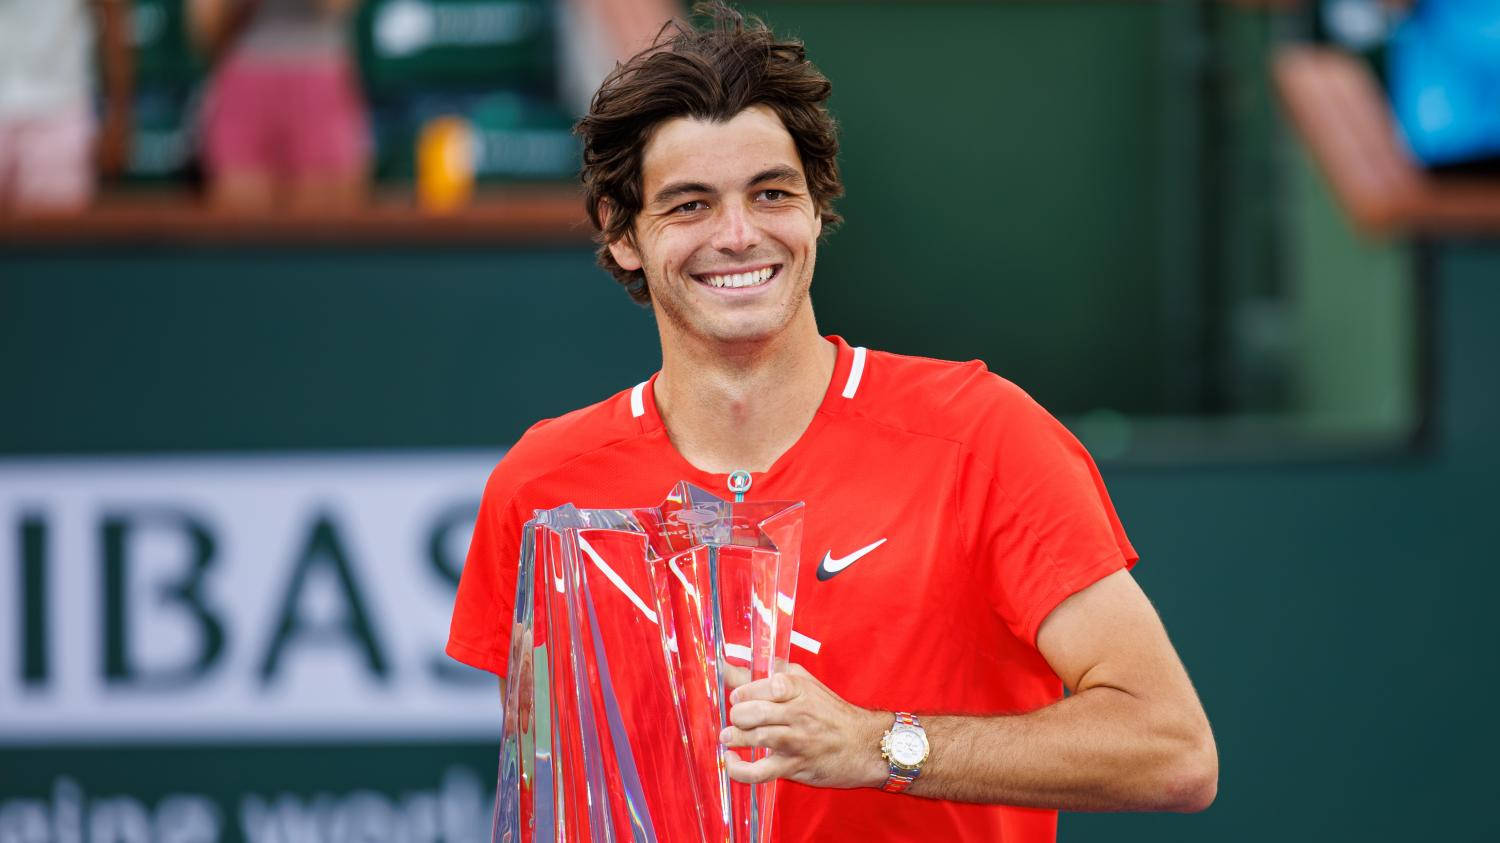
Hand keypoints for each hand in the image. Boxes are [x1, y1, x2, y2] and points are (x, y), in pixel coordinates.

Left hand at [719, 662, 888, 788]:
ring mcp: (796, 741)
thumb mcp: (806, 685)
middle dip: (737, 714)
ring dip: (735, 737)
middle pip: (754, 711)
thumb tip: (732, 668)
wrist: (863, 745)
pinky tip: (732, 760)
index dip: (742, 691)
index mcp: (799, 689)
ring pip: (755, 737)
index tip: (738, 696)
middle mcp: (798, 713)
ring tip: (730, 736)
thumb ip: (772, 674)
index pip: (763, 685)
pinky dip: (738, 768)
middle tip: (738, 717)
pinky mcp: (793, 766)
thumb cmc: (831, 714)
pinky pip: (758, 771)